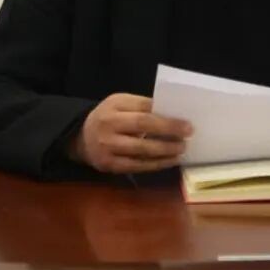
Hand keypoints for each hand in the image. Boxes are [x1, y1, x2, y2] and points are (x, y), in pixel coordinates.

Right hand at [69, 93, 191, 173]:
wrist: (81, 138)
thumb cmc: (108, 117)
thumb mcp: (120, 103)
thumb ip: (142, 106)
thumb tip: (172, 114)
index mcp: (113, 106)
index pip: (143, 109)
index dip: (166, 117)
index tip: (186, 122)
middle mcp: (109, 126)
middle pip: (143, 127)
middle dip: (169, 132)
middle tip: (188, 136)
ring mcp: (108, 148)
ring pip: (141, 151)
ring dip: (165, 151)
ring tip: (182, 150)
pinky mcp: (110, 165)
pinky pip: (137, 166)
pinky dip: (156, 164)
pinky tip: (169, 161)